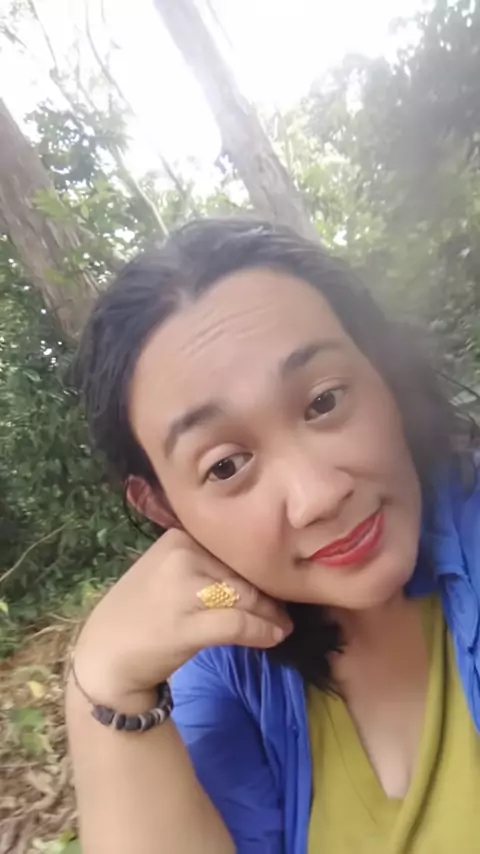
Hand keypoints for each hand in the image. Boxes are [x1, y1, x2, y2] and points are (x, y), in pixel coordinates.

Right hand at [72, 529, 292, 705]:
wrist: (105, 655)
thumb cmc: (141, 612)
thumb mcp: (169, 571)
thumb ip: (207, 565)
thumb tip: (261, 571)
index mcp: (179, 537)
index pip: (233, 550)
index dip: (260, 569)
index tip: (277, 583)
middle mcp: (181, 555)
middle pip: (243, 572)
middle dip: (268, 594)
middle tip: (286, 609)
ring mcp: (183, 589)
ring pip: (246, 596)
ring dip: (271, 614)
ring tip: (283, 624)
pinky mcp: (187, 624)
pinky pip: (239, 623)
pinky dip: (262, 631)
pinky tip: (274, 638)